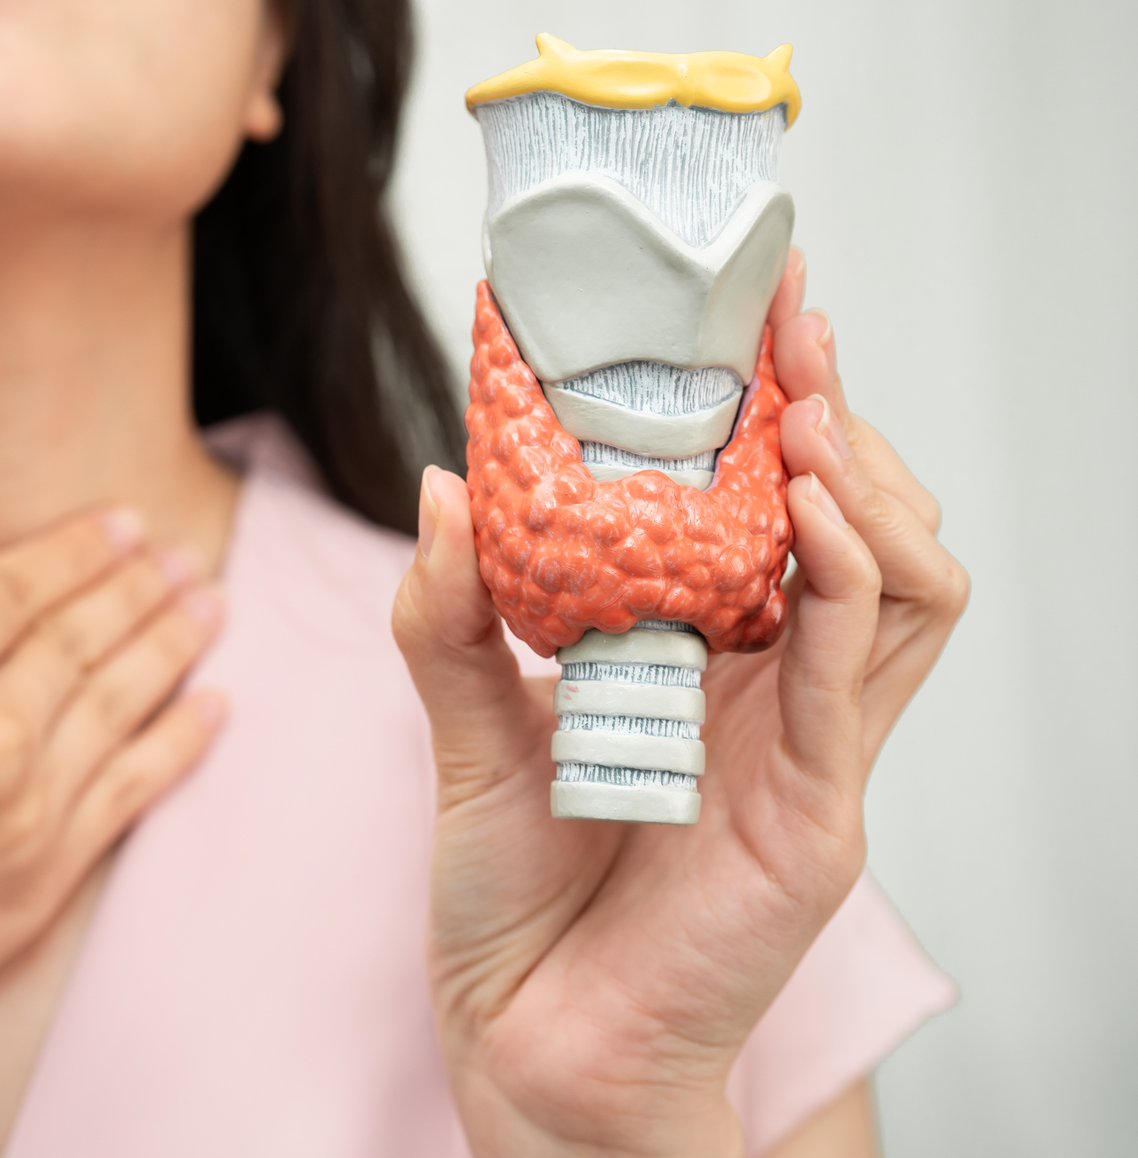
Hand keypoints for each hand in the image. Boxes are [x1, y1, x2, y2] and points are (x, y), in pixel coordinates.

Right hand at [0, 510, 225, 1157]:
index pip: (21, 584)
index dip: (79, 546)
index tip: (124, 523)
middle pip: (83, 634)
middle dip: (141, 586)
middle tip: (184, 556)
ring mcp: (27, 803)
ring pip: (121, 700)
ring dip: (173, 645)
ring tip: (210, 606)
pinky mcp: (46, 875)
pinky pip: (133, 788)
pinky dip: (180, 740)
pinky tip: (214, 704)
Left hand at [393, 250, 968, 1154]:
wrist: (526, 1039)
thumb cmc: (510, 896)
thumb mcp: (468, 729)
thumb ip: (451, 614)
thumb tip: (442, 482)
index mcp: (704, 658)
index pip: (771, 507)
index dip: (773, 407)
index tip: (745, 306)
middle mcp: (774, 690)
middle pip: (858, 521)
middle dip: (835, 413)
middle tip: (788, 325)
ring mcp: (810, 747)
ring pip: (905, 582)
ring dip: (869, 479)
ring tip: (809, 406)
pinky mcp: (820, 809)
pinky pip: (870, 671)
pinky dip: (860, 575)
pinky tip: (821, 507)